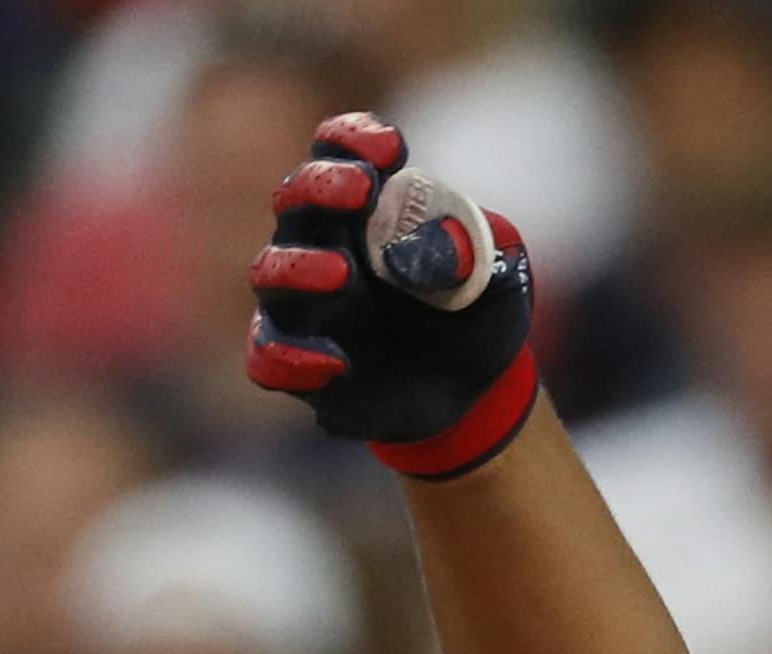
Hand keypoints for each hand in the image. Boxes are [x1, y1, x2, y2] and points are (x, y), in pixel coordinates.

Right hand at [246, 112, 537, 478]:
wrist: (463, 395)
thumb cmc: (472, 320)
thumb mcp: (501, 282)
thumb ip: (489, 251)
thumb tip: (462, 237)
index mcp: (369, 209)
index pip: (341, 154)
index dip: (354, 139)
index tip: (390, 147)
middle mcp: (325, 244)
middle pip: (296, 199)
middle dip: (321, 186)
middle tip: (359, 188)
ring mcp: (306, 303)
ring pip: (273, 271)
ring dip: (300, 267)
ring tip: (343, 274)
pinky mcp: (299, 360)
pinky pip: (270, 356)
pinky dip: (291, 358)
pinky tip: (335, 363)